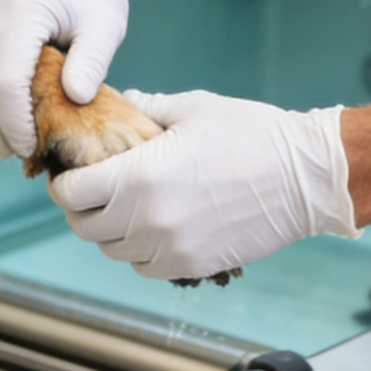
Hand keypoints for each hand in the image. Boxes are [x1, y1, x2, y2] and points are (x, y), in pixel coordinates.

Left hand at [47, 89, 359, 278]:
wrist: (307, 177)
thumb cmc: (252, 134)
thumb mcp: (193, 107)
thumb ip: (147, 107)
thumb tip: (119, 103)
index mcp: (139, 175)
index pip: (72, 193)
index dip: (64, 183)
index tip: (69, 176)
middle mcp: (147, 218)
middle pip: (85, 226)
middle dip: (80, 208)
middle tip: (90, 192)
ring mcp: (171, 247)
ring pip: (113, 251)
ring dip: (109, 231)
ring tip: (121, 209)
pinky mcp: (194, 265)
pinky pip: (146, 268)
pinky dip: (139, 252)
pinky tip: (150, 229)